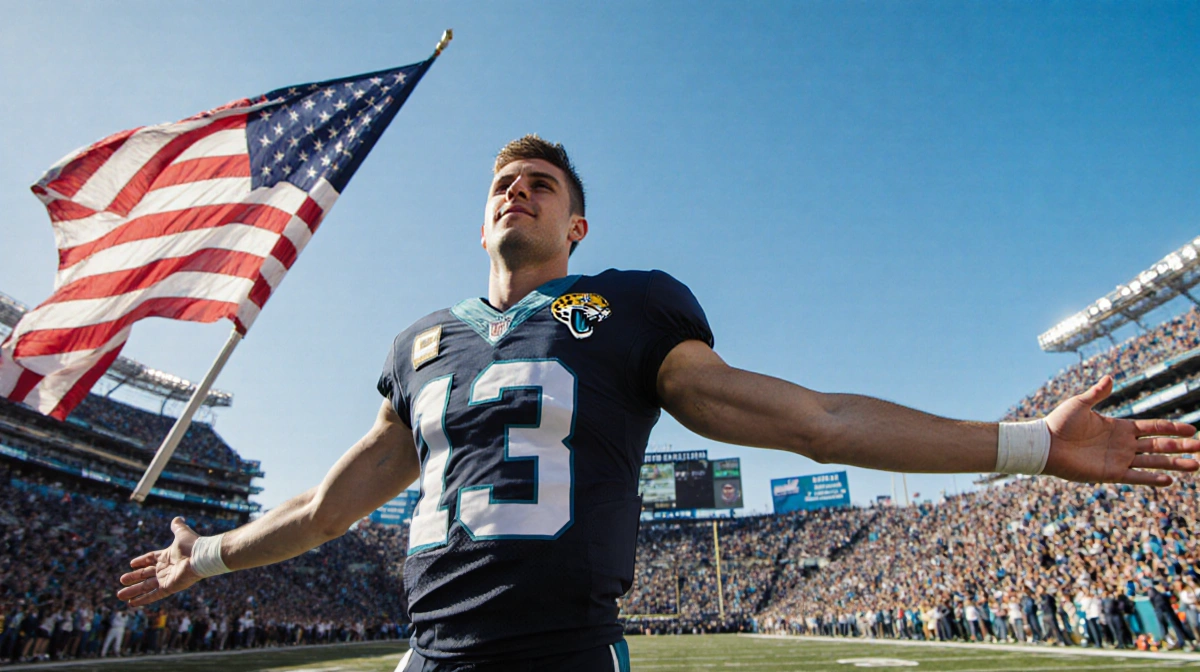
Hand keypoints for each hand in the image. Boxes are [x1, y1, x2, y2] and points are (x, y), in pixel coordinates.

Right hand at [116, 517, 203, 606]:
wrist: (201, 557)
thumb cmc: (192, 545)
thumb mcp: (182, 533)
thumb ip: (177, 526)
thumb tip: (177, 518)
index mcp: (167, 556)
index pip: (151, 559)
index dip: (141, 561)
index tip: (131, 564)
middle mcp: (165, 568)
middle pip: (145, 574)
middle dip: (133, 578)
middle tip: (122, 580)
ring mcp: (166, 579)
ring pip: (146, 587)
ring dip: (133, 591)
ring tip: (119, 595)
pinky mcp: (168, 587)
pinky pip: (153, 595)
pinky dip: (142, 600)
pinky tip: (131, 604)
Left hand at [1043, 375, 1199, 485]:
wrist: (1044, 445)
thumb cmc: (1059, 423)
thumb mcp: (1080, 404)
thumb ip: (1097, 393)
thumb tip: (1110, 377)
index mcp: (1120, 428)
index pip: (1153, 428)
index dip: (1172, 428)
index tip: (1192, 429)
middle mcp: (1123, 445)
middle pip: (1159, 445)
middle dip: (1181, 446)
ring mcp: (1119, 460)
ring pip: (1153, 462)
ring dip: (1174, 463)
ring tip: (1196, 465)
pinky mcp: (1110, 473)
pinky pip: (1136, 477)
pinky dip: (1152, 478)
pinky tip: (1169, 480)